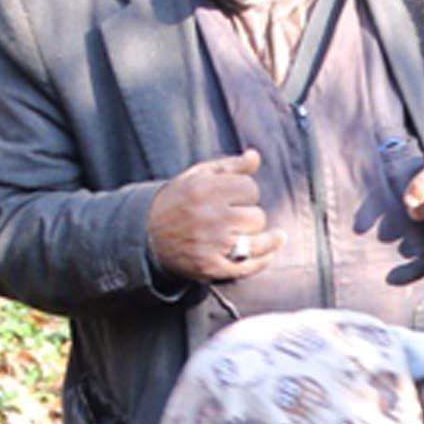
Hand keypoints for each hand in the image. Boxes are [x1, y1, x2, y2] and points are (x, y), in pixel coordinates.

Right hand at [147, 149, 281, 281]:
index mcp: (205, 189)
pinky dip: (263, 260)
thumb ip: (229, 166)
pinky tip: (271, 252)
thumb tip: (255, 156)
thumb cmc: (178, 201)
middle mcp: (209, 217)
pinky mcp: (211, 267)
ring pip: (257, 241)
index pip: (250, 189)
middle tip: (239, 218)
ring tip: (275, 237)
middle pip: (256, 216)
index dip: (247, 192)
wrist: (148, 235)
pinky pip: (248, 266)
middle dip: (251, 216)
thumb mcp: (197, 177)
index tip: (239, 197)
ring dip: (265, 239)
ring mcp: (211, 245)